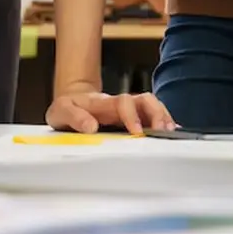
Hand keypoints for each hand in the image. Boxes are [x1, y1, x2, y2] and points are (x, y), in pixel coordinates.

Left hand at [45, 91, 174, 134]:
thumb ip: (74, 117)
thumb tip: (91, 127)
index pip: (124, 102)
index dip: (133, 115)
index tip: (137, 131)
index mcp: (104, 103)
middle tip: (162, 131)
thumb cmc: (67, 108)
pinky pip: (151, 117)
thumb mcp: (61, 111)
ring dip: (163, 118)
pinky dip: (163, 123)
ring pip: (152, 107)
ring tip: (170, 133)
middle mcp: (120, 104)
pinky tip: (170, 134)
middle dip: (157, 113)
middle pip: (146, 100)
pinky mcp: (132, 118)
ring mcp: (128, 110)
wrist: (70, 104)